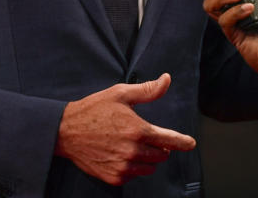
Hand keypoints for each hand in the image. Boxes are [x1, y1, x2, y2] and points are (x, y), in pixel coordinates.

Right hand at [54, 73, 195, 185]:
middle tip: (146, 135)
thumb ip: (148, 90)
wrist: (66, 131)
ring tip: (132, 144)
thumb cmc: (93, 109)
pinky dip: (133, 167)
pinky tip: (121, 154)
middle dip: (159, 146)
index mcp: (138, 130)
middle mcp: (133, 151)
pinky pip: (134, 175)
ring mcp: (123, 167)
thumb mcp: (120, 94)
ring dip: (147, 158)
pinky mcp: (114, 177)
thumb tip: (167, 79)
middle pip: (161, 155)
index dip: (183, 142)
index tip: (191, 143)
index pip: (170, 140)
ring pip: (149, 167)